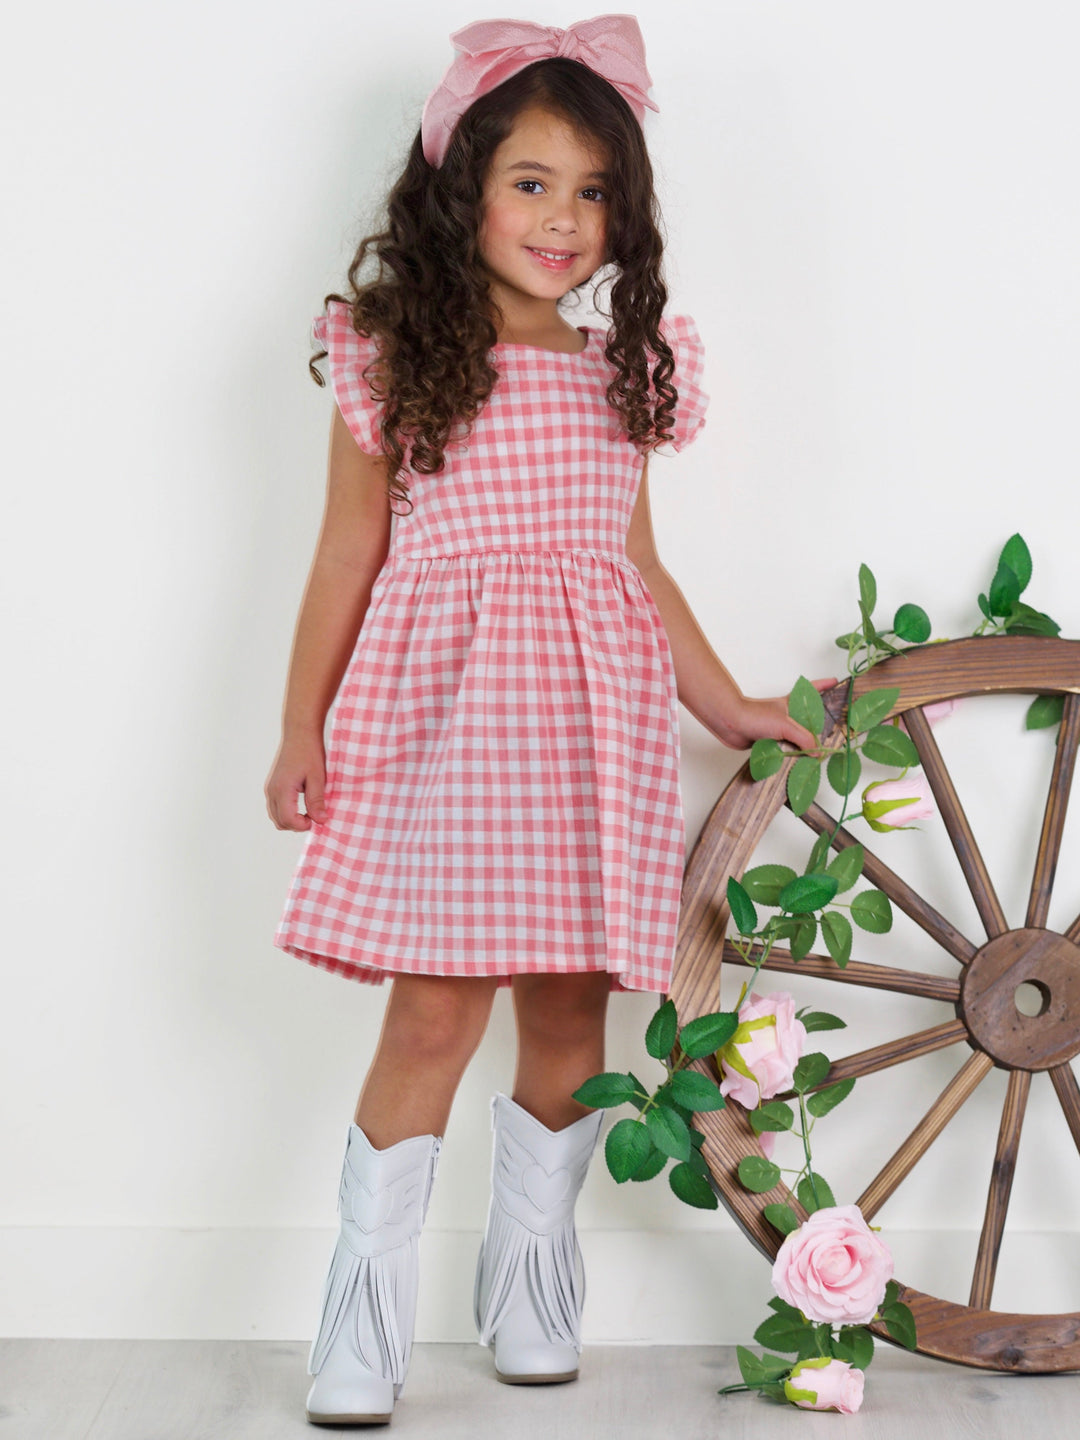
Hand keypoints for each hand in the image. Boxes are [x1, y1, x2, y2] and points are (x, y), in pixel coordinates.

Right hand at [265, 732, 327, 830]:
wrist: (300, 733)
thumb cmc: (309, 752)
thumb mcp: (318, 777)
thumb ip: (317, 801)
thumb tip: (321, 821)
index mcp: (282, 789)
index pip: (288, 820)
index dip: (303, 825)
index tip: (318, 819)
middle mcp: (272, 790)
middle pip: (280, 822)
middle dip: (297, 824)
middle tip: (315, 815)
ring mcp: (270, 788)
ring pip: (276, 816)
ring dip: (291, 819)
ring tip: (309, 810)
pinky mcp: (272, 785)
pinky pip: (276, 807)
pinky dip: (287, 812)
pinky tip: (302, 804)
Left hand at [712, 677, 838, 752]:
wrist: (730, 725)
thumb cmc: (754, 716)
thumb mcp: (786, 725)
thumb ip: (804, 739)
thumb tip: (817, 752)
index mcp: (792, 703)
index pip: (813, 690)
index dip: (825, 685)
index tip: (837, 682)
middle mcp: (787, 715)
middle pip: (809, 719)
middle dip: (820, 727)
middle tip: (835, 733)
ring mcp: (778, 729)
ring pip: (797, 737)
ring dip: (804, 747)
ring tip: (817, 756)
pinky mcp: (770, 742)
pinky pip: (786, 750)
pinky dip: (791, 756)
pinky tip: (798, 764)